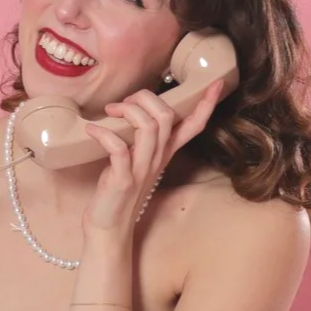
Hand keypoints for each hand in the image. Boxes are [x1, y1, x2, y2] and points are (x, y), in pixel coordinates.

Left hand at [80, 75, 227, 239]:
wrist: (109, 227)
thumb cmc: (119, 190)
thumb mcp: (137, 160)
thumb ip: (141, 138)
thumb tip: (132, 109)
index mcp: (164, 153)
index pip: (194, 126)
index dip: (206, 104)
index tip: (217, 83)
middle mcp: (157, 159)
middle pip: (166, 116)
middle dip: (145, 98)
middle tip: (123, 102)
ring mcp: (141, 170)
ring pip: (148, 127)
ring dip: (128, 111)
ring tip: (110, 112)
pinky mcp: (123, 180)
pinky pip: (118, 148)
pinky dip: (104, 134)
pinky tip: (93, 130)